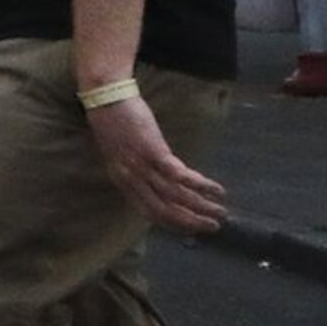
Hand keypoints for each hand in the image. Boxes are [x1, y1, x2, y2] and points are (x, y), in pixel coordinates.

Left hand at [86, 93, 226, 233]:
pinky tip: (217, 190)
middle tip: (212, 227)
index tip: (190, 229)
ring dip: (201, 207)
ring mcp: (142, 167)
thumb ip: (134, 168)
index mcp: (122, 180)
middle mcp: (131, 179)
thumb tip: (153, 179)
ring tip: (221, 212)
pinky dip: (201, 186)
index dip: (172, 224)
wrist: (105, 96)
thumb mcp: (118, 152)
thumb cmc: (113, 120)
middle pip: (164, 211)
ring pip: (176, 197)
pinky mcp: (154, 152)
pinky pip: (181, 176)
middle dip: (191, 222)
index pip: (148, 212)